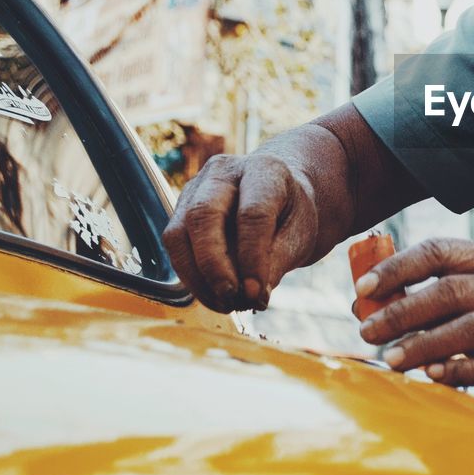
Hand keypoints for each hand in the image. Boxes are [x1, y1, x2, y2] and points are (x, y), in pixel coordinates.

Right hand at [161, 153, 318, 312]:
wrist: (276, 193)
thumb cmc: (290, 214)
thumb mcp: (300, 234)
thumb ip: (279, 260)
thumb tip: (252, 295)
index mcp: (265, 170)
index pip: (252, 214)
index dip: (252, 258)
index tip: (257, 295)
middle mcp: (224, 171)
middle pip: (204, 215)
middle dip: (214, 265)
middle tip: (232, 299)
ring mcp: (195, 187)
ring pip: (179, 233)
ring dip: (197, 277)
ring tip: (225, 304)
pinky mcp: (180, 208)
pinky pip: (173, 245)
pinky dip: (190, 276)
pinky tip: (213, 295)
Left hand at [355, 238, 473, 421]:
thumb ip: (438, 294)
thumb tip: (370, 301)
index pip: (440, 251)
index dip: (397, 267)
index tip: (363, 288)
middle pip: (450, 291)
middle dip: (402, 310)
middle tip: (368, 330)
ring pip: (468, 327)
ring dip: (423, 343)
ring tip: (391, 358)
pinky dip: (459, 370)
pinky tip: (433, 375)